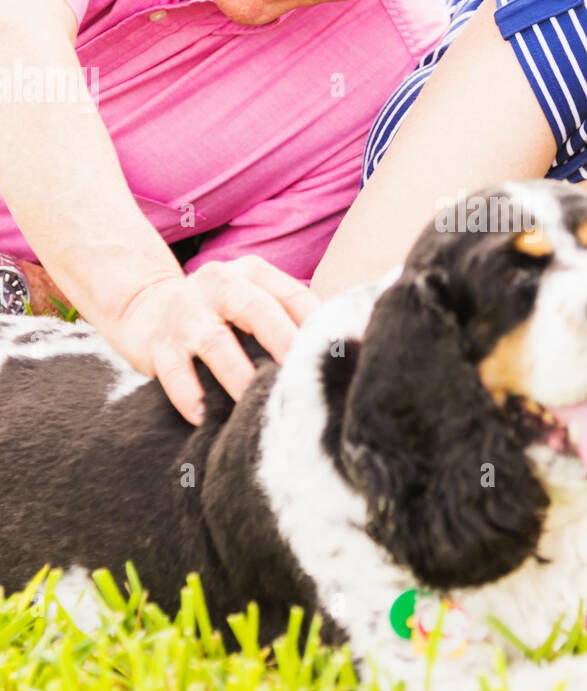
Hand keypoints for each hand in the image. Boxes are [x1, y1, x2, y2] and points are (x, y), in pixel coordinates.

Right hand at [98, 256, 319, 424]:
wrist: (144, 307)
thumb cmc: (218, 313)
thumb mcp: (250, 300)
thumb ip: (287, 317)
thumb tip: (338, 352)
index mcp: (250, 272)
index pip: (292, 295)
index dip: (315, 326)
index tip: (333, 357)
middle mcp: (217, 284)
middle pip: (258, 310)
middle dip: (284, 344)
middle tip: (302, 379)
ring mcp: (184, 312)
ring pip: (216, 343)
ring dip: (240, 377)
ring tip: (257, 407)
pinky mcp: (157, 342)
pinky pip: (174, 371)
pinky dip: (190, 396)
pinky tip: (205, 417)